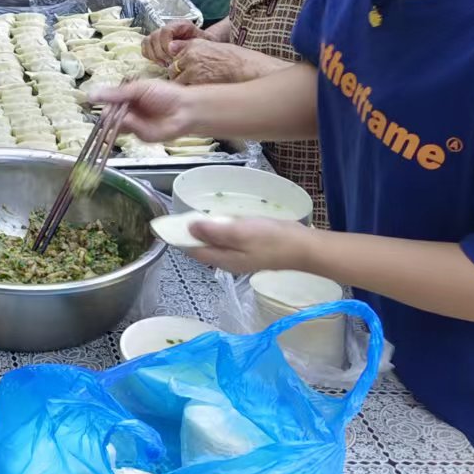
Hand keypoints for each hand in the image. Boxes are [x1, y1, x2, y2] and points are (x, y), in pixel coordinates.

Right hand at [87, 77, 194, 143]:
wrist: (185, 109)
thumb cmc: (165, 94)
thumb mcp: (138, 88)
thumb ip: (116, 93)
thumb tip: (92, 94)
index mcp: (128, 97)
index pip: (110, 101)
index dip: (103, 101)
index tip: (93, 101)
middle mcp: (129, 112)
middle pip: (110, 115)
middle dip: (106, 113)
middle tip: (106, 111)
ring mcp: (135, 124)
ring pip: (116, 125)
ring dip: (114, 121)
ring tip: (120, 114)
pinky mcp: (140, 135)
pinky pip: (127, 132)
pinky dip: (126, 126)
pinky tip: (129, 120)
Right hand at [142, 19, 203, 65]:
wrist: (205, 47)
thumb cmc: (204, 45)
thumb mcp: (201, 44)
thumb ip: (186, 45)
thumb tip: (170, 49)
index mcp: (180, 24)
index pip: (165, 30)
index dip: (166, 44)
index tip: (173, 56)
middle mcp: (167, 27)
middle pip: (154, 36)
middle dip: (160, 52)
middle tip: (169, 62)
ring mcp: (160, 34)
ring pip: (147, 41)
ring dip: (154, 55)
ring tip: (165, 64)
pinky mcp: (155, 42)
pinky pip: (145, 47)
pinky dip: (149, 55)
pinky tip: (160, 62)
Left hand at [170, 39, 281, 86]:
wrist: (249, 70)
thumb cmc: (237, 59)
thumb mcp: (213, 46)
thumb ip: (192, 47)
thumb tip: (172, 48)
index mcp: (194, 44)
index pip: (175, 56)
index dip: (180, 66)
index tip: (185, 70)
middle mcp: (190, 56)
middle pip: (172, 69)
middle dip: (179, 76)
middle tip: (190, 82)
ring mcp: (193, 70)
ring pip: (177, 82)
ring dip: (183, 86)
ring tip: (196, 90)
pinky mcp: (197, 84)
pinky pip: (186, 91)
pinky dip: (190, 94)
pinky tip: (200, 95)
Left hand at [188, 216, 313, 274]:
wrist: (303, 247)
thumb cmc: (271, 239)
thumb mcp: (239, 232)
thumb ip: (213, 231)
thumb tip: (188, 228)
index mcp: (223, 259)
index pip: (193, 251)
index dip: (180, 237)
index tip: (170, 221)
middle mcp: (229, 261)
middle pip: (203, 248)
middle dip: (191, 234)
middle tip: (184, 213)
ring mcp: (241, 256)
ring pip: (216, 244)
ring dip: (206, 230)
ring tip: (199, 213)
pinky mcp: (251, 249)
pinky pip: (229, 239)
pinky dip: (222, 229)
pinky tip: (224, 218)